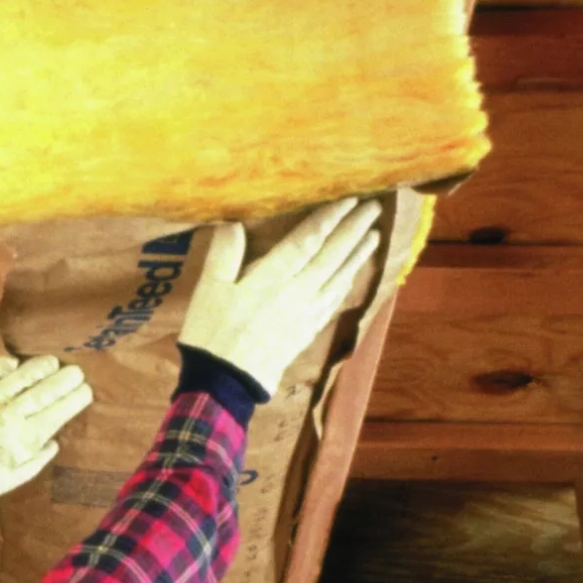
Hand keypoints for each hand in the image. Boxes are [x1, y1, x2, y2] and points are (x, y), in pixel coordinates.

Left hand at [0, 353, 94, 508]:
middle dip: (64, 379)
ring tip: (53, 362)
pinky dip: (4, 364)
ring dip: (40, 367)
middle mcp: (8, 415)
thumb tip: (54, 437)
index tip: (85, 391)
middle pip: (44, 391)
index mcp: (23, 439)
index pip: (58, 412)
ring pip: (20, 376)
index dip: (75, 398)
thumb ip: (38, 456)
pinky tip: (15, 364)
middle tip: (76, 372)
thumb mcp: (16, 477)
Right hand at [177, 197, 383, 395]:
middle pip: (331, 256)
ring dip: (357, 255)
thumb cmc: (212, 332)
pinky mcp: (307, 331)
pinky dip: (346, 283)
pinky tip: (351, 276)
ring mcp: (306, 313)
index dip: (330, 218)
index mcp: (272, 278)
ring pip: (338, 277)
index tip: (350, 199)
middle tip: (374, 208)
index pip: (308, 241)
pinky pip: (334, 301)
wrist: (226, 382)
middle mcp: (297, 292)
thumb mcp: (209, 288)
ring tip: (374, 235)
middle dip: (353, 230)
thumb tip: (233, 220)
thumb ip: (224, 253)